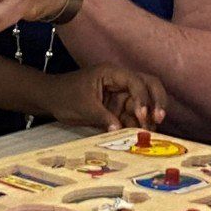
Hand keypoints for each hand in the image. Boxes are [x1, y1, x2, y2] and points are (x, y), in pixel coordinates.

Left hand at [42, 65, 167, 131]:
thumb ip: (102, 117)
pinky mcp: (118, 108)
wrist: (50, 99)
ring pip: (143, 104)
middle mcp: (120, 82)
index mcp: (112, 73)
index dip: (143, 97)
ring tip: (149, 134)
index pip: (136, 81)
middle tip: (159, 119)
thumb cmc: (64, 95)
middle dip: (157, 101)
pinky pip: (132, 117)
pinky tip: (140, 137)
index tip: (143, 115)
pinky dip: (137, 126)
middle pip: (149, 86)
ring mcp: (120, 95)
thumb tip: (119, 130)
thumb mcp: (83, 106)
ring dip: (148, 118)